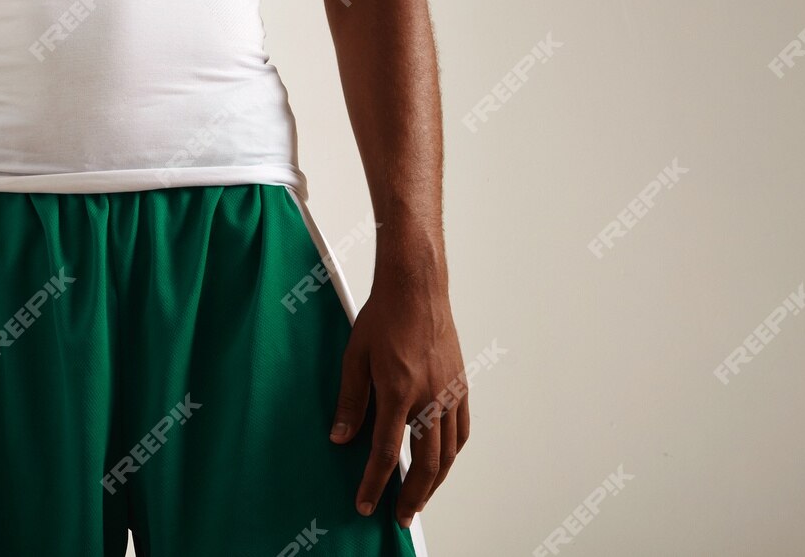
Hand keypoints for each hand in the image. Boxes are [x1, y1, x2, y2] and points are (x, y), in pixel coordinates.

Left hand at [328, 269, 467, 526]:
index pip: (387, 452)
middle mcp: (430, 397)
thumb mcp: (354, 357)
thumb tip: (341, 439)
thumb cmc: (383, 316)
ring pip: (450, 452)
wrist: (417, 288)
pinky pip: (462, 431)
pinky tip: (443, 462)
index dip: (375, 483)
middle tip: (401, 517)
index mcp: (399, 391)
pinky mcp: (461, 386)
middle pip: (427, 462)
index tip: (365, 504)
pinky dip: (453, 454)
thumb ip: (350, 402)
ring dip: (435, 481)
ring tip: (421, 499)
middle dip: (413, 496)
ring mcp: (450, 392)